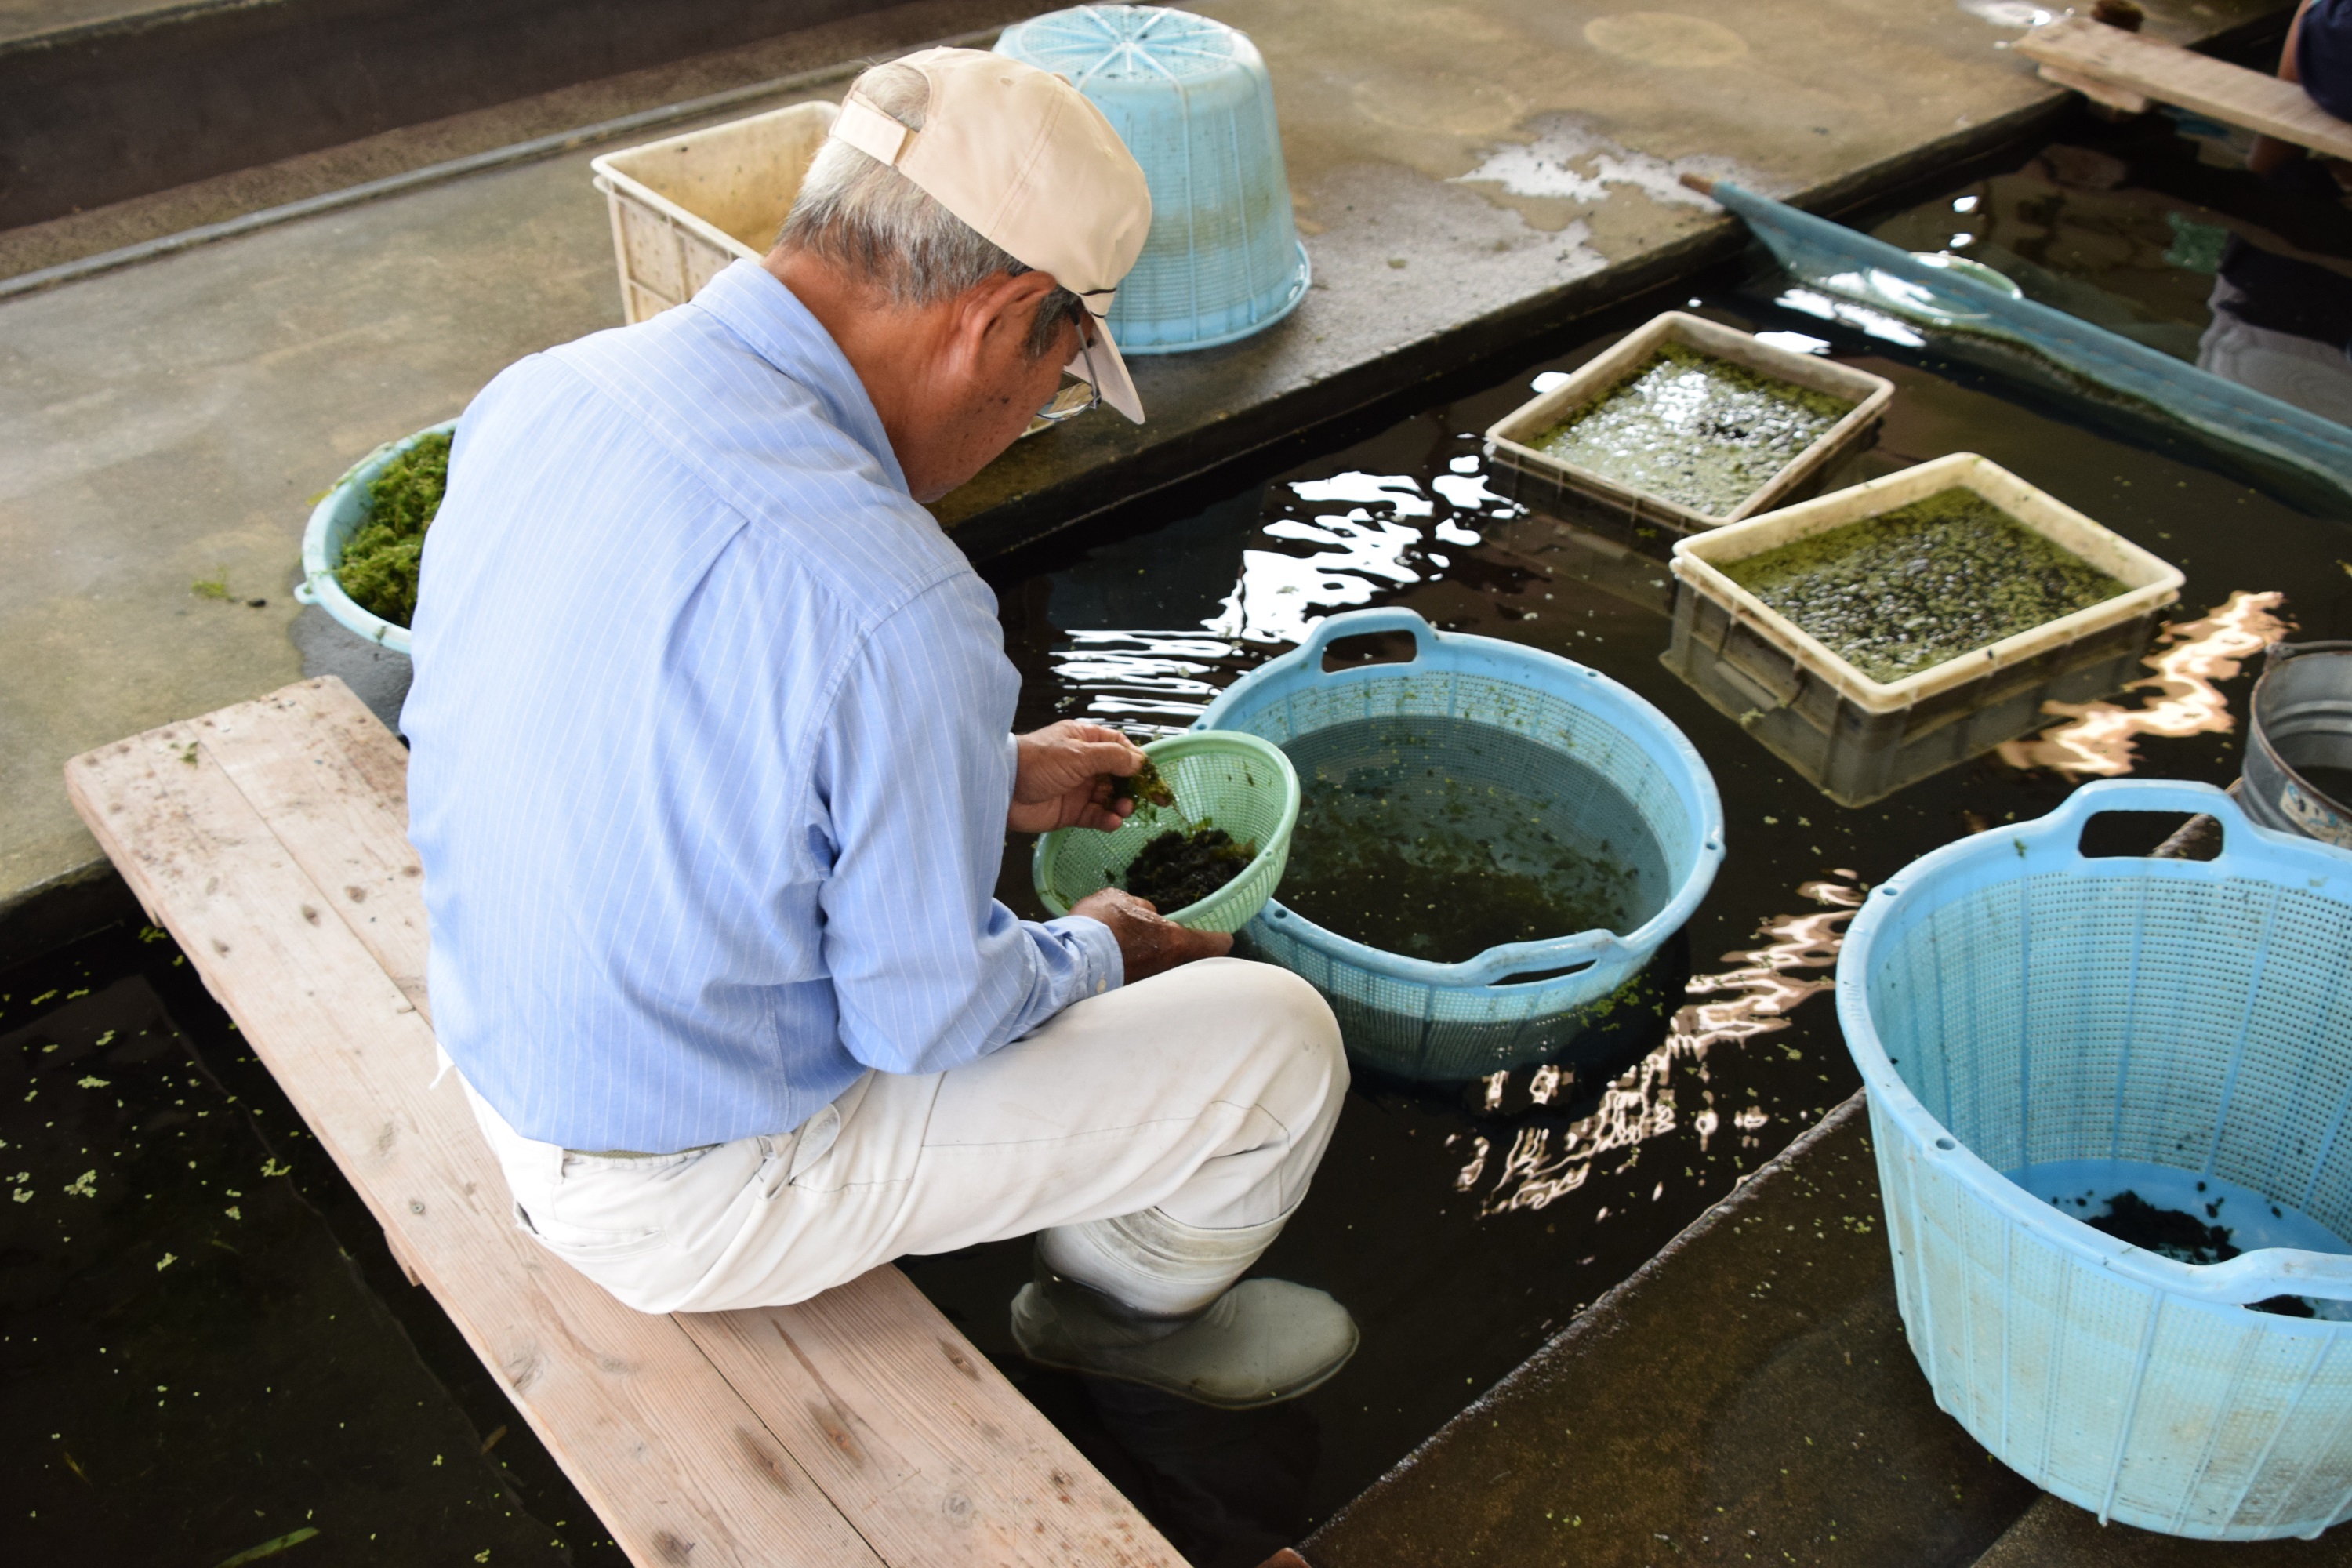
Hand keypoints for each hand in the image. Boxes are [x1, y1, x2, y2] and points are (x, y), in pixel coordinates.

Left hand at [1010, 721, 1146, 833]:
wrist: (1003, 788)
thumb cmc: (1038, 761)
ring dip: (1121, 805)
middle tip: (1153, 801)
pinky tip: (1113, 822)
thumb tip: (1139, 763)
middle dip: (1134, 788)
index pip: (1119, 747)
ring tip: (1123, 810)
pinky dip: (1107, 819)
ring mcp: (1078, 789)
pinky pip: (1096, 816)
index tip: (1151, 775)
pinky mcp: (1070, 812)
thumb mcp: (1079, 753)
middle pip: (1119, 775)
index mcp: (1085, 741)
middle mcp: (1084, 764)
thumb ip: (1112, 758)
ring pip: (1110, 798)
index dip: (1136, 760)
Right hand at [1070, 887, 1232, 982]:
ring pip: (1166, 975)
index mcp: (1173, 942)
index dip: (1220, 939)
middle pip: (1189, 962)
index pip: (1213, 944)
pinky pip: (1143, 984)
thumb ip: (1141, 906)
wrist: (1069, 961)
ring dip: (1158, 965)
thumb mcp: (1119, 899)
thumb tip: (1149, 913)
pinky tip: (1122, 965)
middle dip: (1183, 954)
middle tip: (1174, 944)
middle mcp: (1168, 968)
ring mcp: (1150, 986)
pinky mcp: (1131, 997)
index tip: (1224, 937)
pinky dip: (1138, 975)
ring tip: (1141, 953)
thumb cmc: (1098, 924)